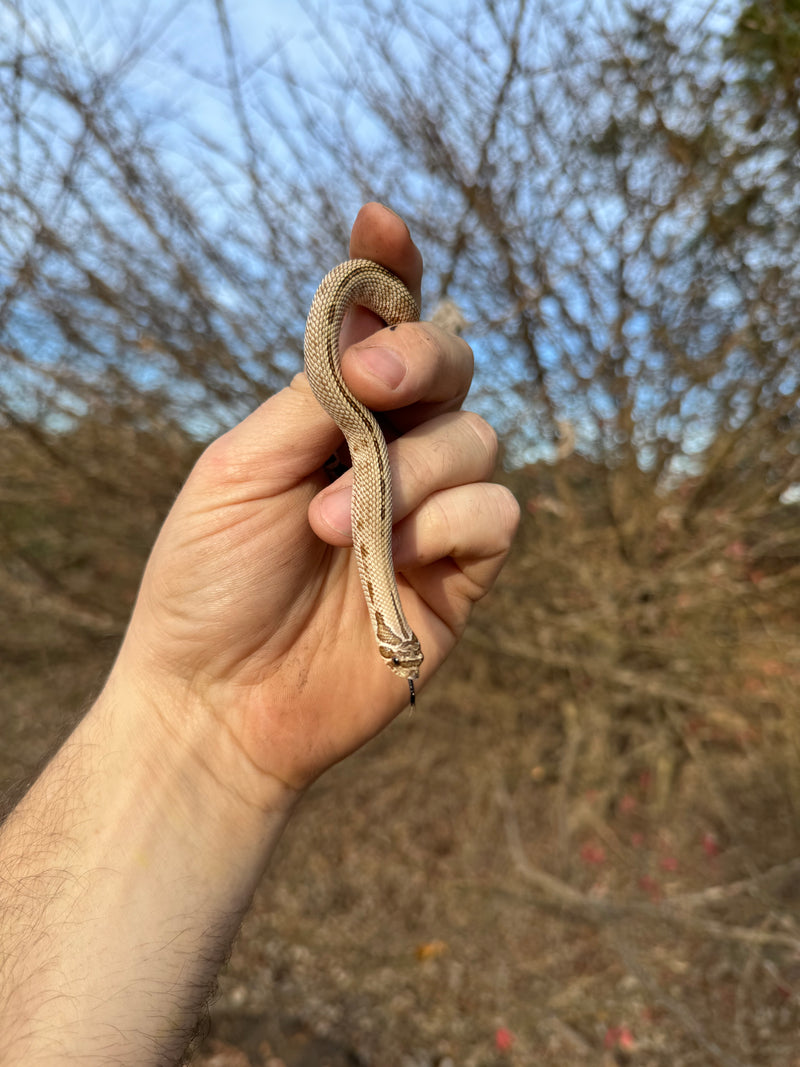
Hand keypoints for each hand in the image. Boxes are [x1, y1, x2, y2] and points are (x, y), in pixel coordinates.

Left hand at [115, 203, 518, 796]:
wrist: (216, 700)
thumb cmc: (208, 581)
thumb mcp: (239, 468)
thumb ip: (313, 399)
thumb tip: (375, 338)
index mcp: (331, 419)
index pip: (379, 328)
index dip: (391, 270)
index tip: (377, 218)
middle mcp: (392, 453)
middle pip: (451, 364)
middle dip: (420, 357)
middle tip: (368, 386)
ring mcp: (432, 514)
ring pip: (477, 439)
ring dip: (410, 471)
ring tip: (332, 524)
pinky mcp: (461, 576)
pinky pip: (497, 514)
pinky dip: (451, 521)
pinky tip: (396, 555)